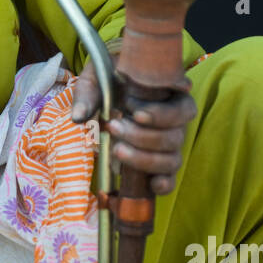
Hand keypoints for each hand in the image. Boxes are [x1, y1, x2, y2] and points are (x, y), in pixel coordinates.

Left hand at [71, 59, 195, 194]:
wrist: (106, 90)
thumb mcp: (97, 78)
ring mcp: (170, 145)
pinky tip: (152, 184)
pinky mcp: (160, 163)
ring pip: (171, 159)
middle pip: (174, 137)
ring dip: (145, 159)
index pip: (182, 110)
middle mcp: (177, 123)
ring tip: (117, 150)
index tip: (134, 112)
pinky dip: (164, 184)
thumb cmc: (108, 79)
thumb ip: (89, 93)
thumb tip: (79, 117)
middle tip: (113, 128)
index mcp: (173, 97)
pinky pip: (170, 178)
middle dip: (143, 137)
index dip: (161, 114)